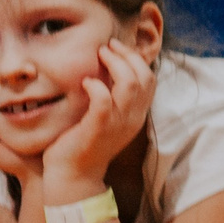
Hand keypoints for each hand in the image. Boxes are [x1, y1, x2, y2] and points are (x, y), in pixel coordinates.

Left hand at [44, 40, 155, 192]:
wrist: (73, 176)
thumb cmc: (84, 144)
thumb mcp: (106, 119)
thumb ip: (112, 99)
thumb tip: (105, 71)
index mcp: (137, 114)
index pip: (150, 79)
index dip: (136, 58)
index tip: (117, 48)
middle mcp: (132, 118)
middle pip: (144, 77)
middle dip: (127, 55)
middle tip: (108, 46)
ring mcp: (117, 124)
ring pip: (129, 85)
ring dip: (114, 64)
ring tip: (99, 55)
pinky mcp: (98, 128)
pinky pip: (103, 101)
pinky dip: (96, 86)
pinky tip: (86, 82)